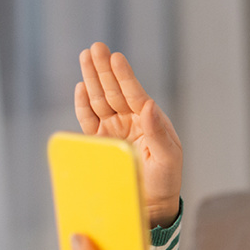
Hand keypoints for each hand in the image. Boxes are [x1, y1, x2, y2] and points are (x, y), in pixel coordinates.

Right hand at [75, 43, 182, 226]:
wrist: (152, 203)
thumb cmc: (166, 179)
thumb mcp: (168, 156)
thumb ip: (158, 131)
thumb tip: (148, 105)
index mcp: (150, 120)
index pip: (134, 94)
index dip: (124, 76)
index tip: (116, 57)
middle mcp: (131, 121)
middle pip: (114, 91)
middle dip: (104, 69)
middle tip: (96, 47)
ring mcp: (114, 130)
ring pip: (100, 100)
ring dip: (91, 79)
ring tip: (85, 56)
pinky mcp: (100, 141)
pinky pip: (88, 120)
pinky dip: (83, 105)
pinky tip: (80, 87)